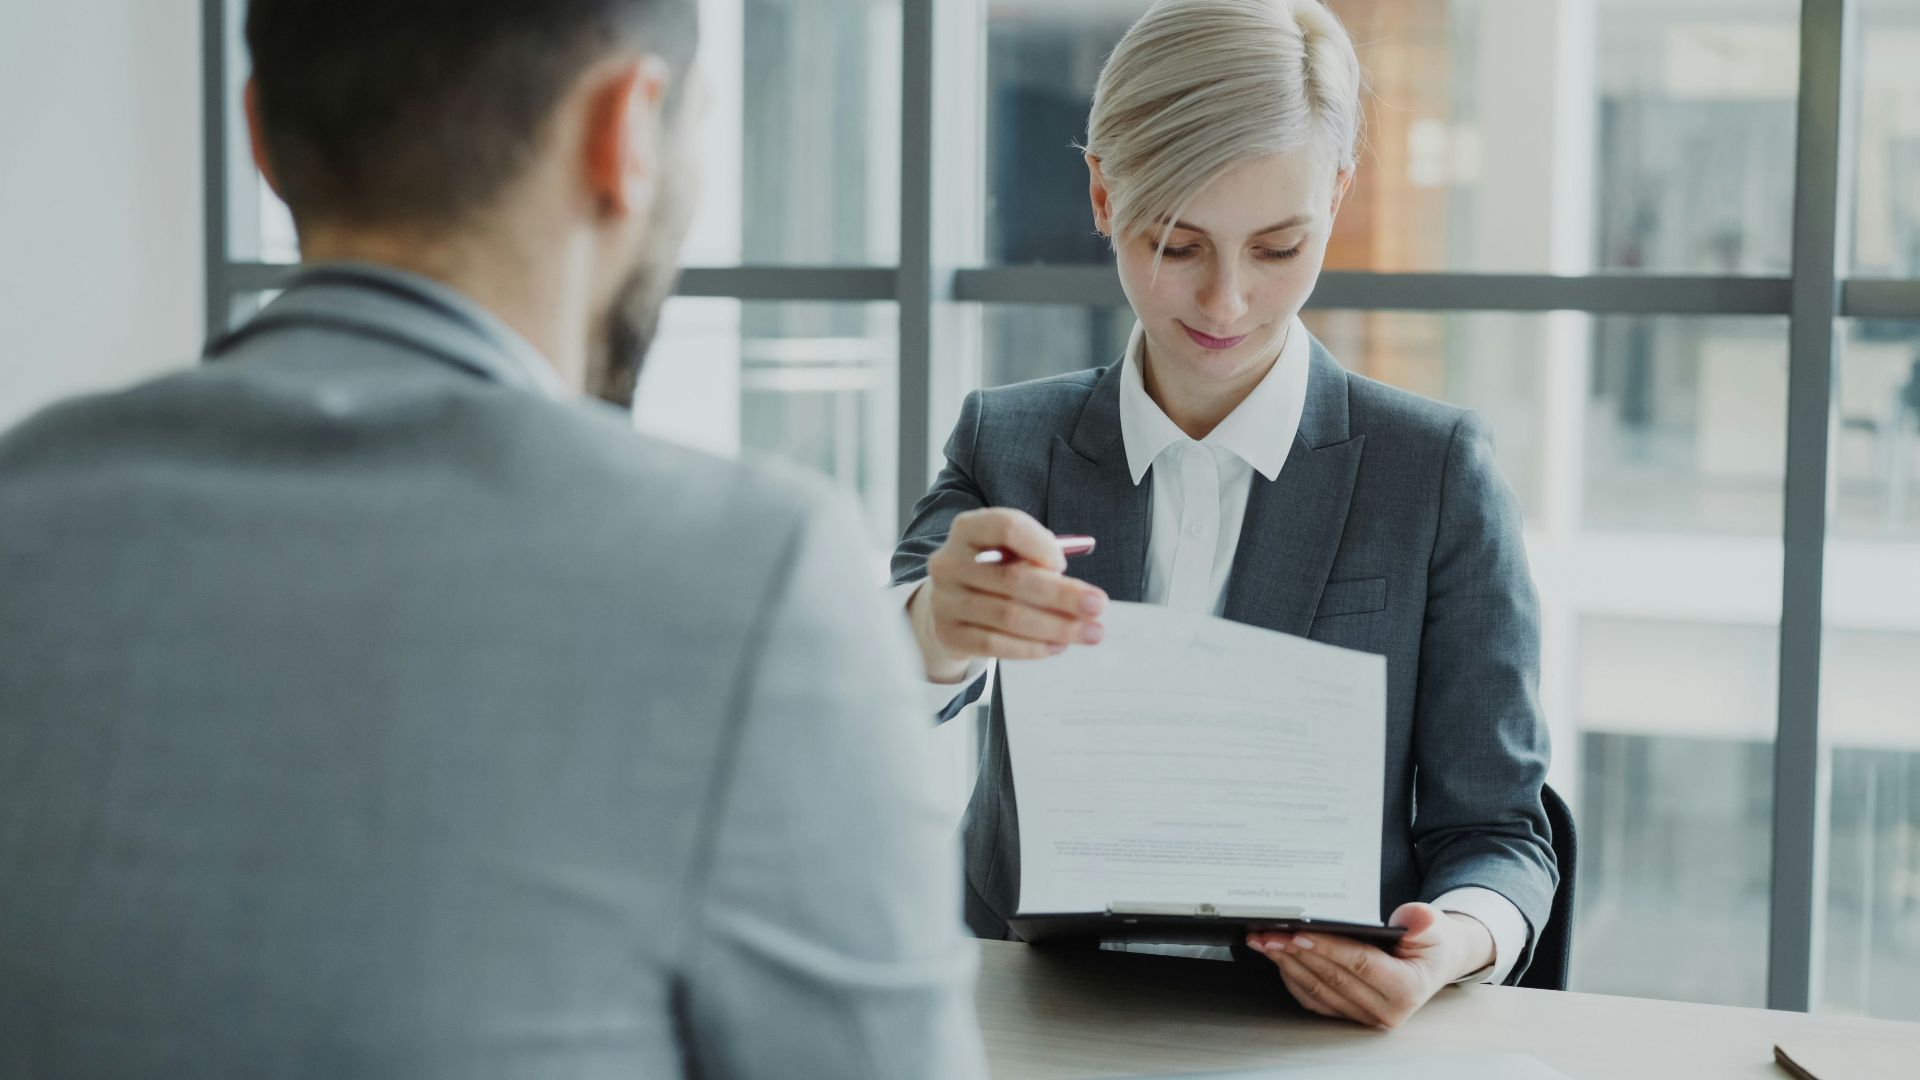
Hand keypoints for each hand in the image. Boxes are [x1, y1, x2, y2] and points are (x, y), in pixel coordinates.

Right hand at [908, 508, 1107, 679]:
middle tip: (1098, 606)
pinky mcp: (949, 634)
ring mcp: (945, 600)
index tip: (1064, 565)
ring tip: (1089, 632)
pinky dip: (1032, 647)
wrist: (949, 605)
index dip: (1041, 545)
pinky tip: (1058, 645)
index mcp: (968, 529)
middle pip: (1013, 578)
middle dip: (1063, 595)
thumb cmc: (992, 572)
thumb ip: (1038, 559)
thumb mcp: (1009, 553)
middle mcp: (950, 562)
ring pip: (1009, 616)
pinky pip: (996, 644)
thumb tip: (1082, 592)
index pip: (1006, 527)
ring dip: (1056, 626)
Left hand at [1245, 903, 1494, 1028]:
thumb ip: (1423, 921)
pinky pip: (1312, 997)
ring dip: (1285, 964)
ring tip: (1263, 940)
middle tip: (1268, 933)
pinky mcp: (1347, 1014)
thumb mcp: (1434, 926)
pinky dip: (1291, 976)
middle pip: (1331, 978)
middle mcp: (1384, 1011)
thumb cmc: (1430, 941)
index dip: (1328, 949)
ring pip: (1316, 989)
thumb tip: (1411, 919)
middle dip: (1295, 953)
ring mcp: (1363, 1016)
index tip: (1298, 933)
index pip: (1360, 965)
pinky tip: (1276, 955)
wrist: (1433, 961)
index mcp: (1406, 990)